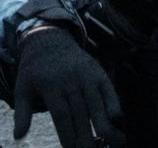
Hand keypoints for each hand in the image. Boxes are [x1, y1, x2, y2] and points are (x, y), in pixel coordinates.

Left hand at [14, 27, 124, 147]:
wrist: (50, 40)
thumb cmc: (34, 70)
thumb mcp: (22, 89)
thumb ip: (23, 113)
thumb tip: (19, 137)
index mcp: (51, 86)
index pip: (62, 115)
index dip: (68, 134)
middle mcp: (71, 81)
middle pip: (82, 113)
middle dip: (88, 135)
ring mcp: (87, 76)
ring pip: (98, 104)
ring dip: (106, 125)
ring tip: (115, 142)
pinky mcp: (98, 72)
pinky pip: (109, 90)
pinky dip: (114, 104)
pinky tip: (119, 120)